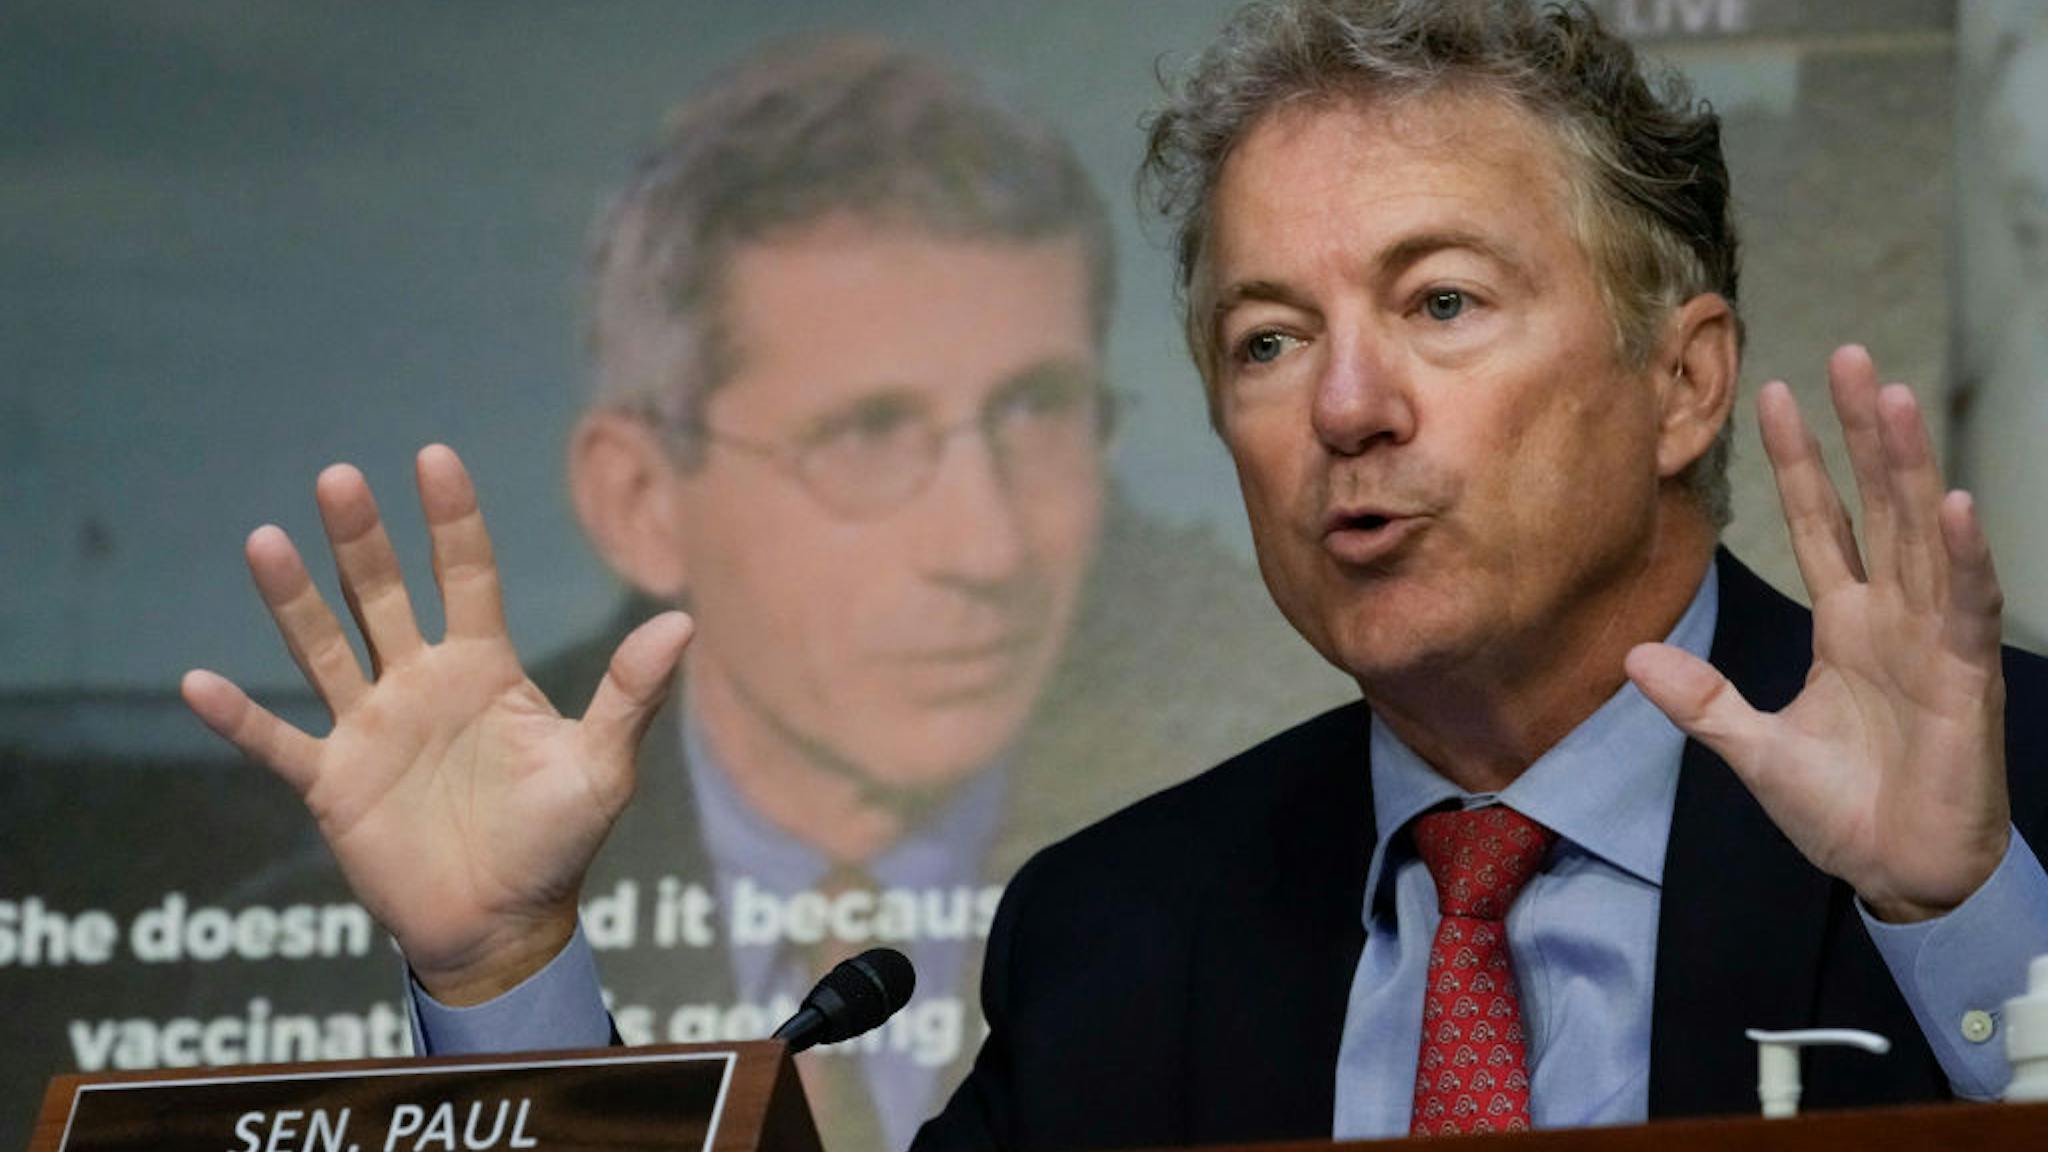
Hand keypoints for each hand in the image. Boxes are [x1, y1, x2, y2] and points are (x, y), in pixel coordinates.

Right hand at [181, 445, 692, 1001]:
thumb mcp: (602, 766)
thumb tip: (682, 623)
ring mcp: (371, 728)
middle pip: (381, 595)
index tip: (434, 458)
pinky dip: (239, 718)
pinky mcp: (334, 781)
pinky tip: (197, 682)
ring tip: (264, 543)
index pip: (465, 575)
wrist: (504, 924)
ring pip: (323, 650)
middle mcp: (419, 683)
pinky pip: (277, 743)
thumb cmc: (557, 841)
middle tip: (340, 478)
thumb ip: (629, 694)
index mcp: (484, 668)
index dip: (451, 520)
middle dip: (362, 540)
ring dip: (293, 601)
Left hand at [1627, 345, 2008, 922]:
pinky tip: (1955, 502)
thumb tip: (1631, 656)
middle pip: (1877, 505)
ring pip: (1924, 534)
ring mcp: (1934, 641)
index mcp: (1847, 625)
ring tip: (1895, 397)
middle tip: (1848, 354)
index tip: (1776, 393)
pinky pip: (1966, 605)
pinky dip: (1965, 555)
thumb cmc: (1844, 810)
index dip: (1801, 461)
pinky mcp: (1966, 678)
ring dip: (1911, 467)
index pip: (1821, 523)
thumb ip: (1700, 702)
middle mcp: (1894, 617)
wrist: (1900, 873)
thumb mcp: (1752, 750)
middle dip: (1862, 432)